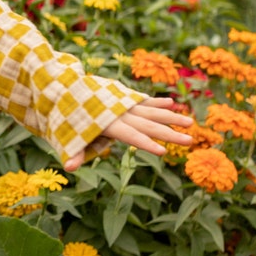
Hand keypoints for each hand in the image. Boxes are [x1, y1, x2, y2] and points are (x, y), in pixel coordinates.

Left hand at [63, 96, 192, 169]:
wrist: (65, 87)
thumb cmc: (68, 118)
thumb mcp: (69, 136)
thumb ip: (74, 152)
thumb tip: (68, 168)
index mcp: (108, 123)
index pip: (131, 136)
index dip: (146, 144)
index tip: (162, 152)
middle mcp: (120, 112)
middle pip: (149, 124)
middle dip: (169, 133)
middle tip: (189, 140)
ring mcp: (124, 104)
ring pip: (152, 110)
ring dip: (171, 116)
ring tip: (190, 122)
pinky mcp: (124, 98)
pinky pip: (143, 100)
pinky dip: (157, 101)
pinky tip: (172, 102)